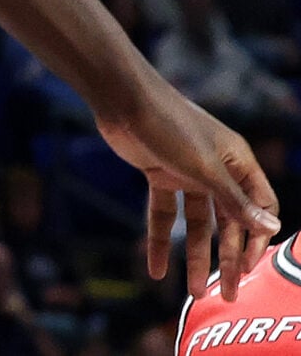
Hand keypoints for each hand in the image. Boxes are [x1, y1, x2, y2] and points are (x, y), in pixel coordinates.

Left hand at [98, 77, 279, 297]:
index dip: (257, 238)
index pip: (259, 207)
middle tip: (226, 295)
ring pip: (197, 223)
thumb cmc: (170, 125)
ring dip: (195, 256)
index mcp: (238, 163)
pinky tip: (156, 270)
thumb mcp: (205, 168)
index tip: (248, 268)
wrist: (122, 99)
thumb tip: (271, 228)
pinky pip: (164, 214)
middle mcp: (216, 169)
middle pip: (227, 222)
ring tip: (194, 292)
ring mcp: (187, 172)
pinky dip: (161, 240)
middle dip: (227, 258)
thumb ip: (234, 201)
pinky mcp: (159, 174)